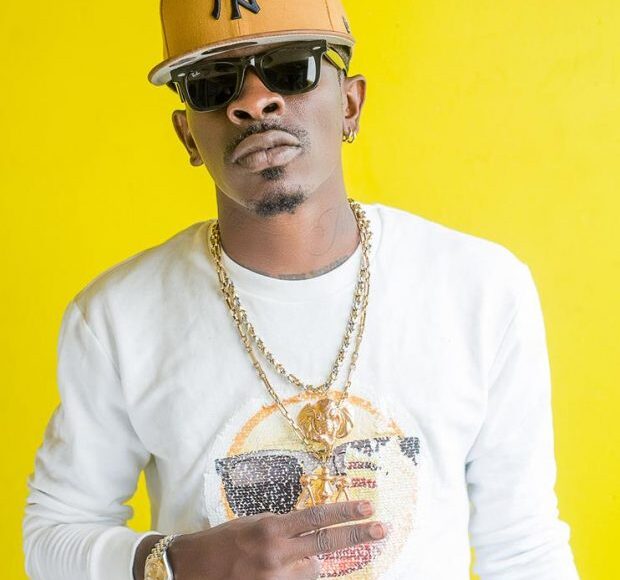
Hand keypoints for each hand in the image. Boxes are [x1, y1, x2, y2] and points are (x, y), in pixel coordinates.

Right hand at [167, 500, 383, 578]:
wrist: (189, 569)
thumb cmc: (220, 542)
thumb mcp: (252, 523)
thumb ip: (282, 527)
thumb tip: (310, 528)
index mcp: (270, 527)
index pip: (317, 516)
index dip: (345, 511)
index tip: (367, 506)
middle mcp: (276, 553)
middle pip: (325, 542)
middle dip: (356, 535)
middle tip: (381, 529)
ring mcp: (274, 578)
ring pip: (315, 570)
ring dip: (325, 562)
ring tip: (335, 554)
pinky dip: (306, 577)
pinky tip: (306, 569)